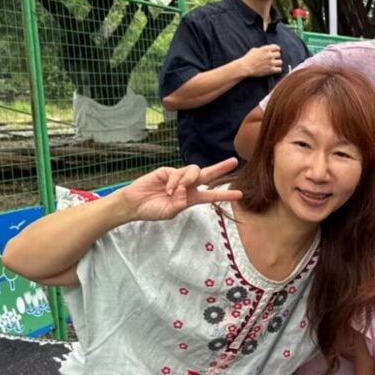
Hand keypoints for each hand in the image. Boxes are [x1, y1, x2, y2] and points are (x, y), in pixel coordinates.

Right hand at [118, 159, 241, 221]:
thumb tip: (185, 192)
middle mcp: (187, 186)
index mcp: (191, 198)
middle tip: (233, 162)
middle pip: (207, 174)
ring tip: (176, 191)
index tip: (240, 194)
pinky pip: (177, 173)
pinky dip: (174, 182)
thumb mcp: (170, 212)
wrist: (134, 204)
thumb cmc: (152, 210)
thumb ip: (180, 204)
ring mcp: (178, 177)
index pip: (211, 195)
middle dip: (221, 168)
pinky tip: (166, 189)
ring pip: (193, 171)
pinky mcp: (167, 171)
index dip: (225, 194)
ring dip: (187, 180)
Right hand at [241, 44, 282, 76]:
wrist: (245, 67)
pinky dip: (277, 69)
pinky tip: (274, 69)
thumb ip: (262, 49)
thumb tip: (266, 50)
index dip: (276, 49)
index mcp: (265, 49)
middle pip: (279, 54)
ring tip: (274, 64)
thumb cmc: (248, 58)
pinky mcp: (271, 70)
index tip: (275, 51)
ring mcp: (271, 63)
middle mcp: (269, 55)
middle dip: (276, 56)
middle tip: (273, 58)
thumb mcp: (254, 50)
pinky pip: (279, 69)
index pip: (276, 47)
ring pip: (280, 62)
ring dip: (277, 63)